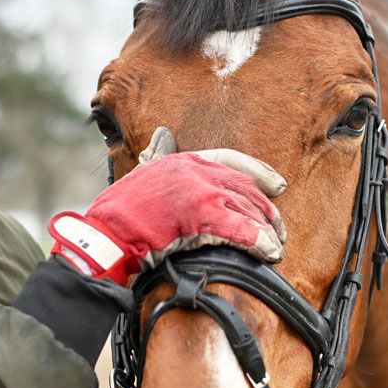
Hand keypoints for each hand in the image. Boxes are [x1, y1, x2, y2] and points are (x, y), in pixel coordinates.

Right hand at [48, 129, 285, 283]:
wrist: (107, 236)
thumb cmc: (120, 212)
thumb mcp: (141, 174)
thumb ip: (157, 155)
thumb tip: (164, 134)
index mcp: (184, 160)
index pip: (231, 159)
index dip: (259, 173)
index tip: (278, 186)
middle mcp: (197, 172)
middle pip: (245, 188)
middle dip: (267, 210)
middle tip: (280, 229)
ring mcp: (201, 193)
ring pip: (248, 210)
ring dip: (267, 231)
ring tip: (276, 247)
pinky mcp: (203, 218)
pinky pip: (243, 231)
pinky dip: (259, 243)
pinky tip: (267, 253)